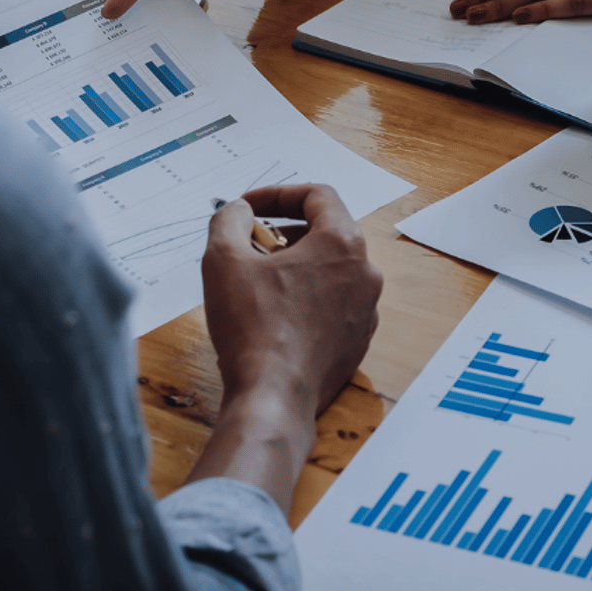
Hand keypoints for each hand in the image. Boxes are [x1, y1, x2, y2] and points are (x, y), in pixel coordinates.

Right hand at [200, 184, 381, 414]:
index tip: (248, 207)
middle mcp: (366, 273)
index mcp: (343, 243)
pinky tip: (275, 315)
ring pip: (331, 271)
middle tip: (250, 245)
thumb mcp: (224, 258)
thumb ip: (230, 219)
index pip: (317, 196)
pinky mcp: (358, 341)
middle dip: (285, 232)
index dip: (277, 194)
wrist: (275, 396)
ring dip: (296, 266)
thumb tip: (239, 211)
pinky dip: (307, 298)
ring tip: (258, 281)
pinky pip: (334, 305)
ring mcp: (367, 310)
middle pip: (327, 232)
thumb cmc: (253, 326)